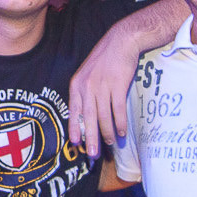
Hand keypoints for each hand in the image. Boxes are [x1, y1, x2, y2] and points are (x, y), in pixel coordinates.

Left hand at [68, 28, 139, 157]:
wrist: (121, 41)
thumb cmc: (105, 60)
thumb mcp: (88, 74)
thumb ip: (85, 92)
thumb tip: (87, 115)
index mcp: (77, 85)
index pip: (74, 111)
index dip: (74, 128)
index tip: (76, 143)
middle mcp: (87, 87)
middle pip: (88, 118)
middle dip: (90, 138)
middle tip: (92, 154)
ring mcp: (102, 86)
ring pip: (103, 116)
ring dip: (107, 133)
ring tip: (111, 144)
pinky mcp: (117, 85)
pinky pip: (117, 110)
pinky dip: (120, 123)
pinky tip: (122, 132)